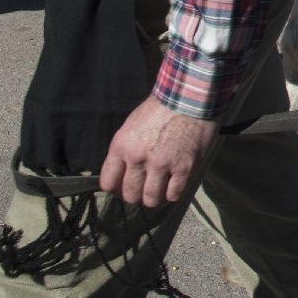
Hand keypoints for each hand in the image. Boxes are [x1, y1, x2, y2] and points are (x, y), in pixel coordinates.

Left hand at [99, 98, 217, 207]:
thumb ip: (125, 150)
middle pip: (130, 195)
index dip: (117, 189)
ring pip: (151, 199)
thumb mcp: (131, 125)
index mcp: (121, 146)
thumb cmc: (160, 109)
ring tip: (161, 190)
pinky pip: (174, 194)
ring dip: (155, 198)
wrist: (189, 97)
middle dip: (137, 196)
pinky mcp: (184, 167)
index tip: (125, 186)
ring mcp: (161, 164)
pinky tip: (175, 185)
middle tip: (145, 189)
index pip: (108, 183)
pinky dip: (173, 193)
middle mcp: (138, 158)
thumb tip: (123, 172)